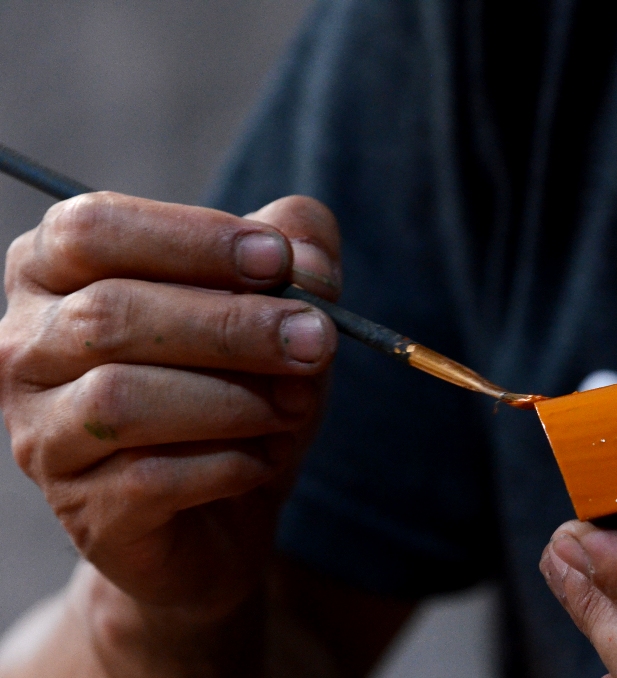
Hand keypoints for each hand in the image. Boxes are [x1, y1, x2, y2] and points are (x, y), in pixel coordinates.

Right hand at [0, 193, 339, 620]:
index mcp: (55, 270)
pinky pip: (150, 478)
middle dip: (230, 324)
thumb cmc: (243, 379)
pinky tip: (266, 456)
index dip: (191, 238)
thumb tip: (305, 251)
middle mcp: (26, 347)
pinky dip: (229, 463)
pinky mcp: (84, 509)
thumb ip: (298, 246)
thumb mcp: (280, 300)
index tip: (277, 260)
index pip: (91, 228)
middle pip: (109, 314)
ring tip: (297, 403)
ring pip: (119, 400)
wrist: (233, 505)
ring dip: (233, 398)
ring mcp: (43, 435)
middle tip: (315, 339)